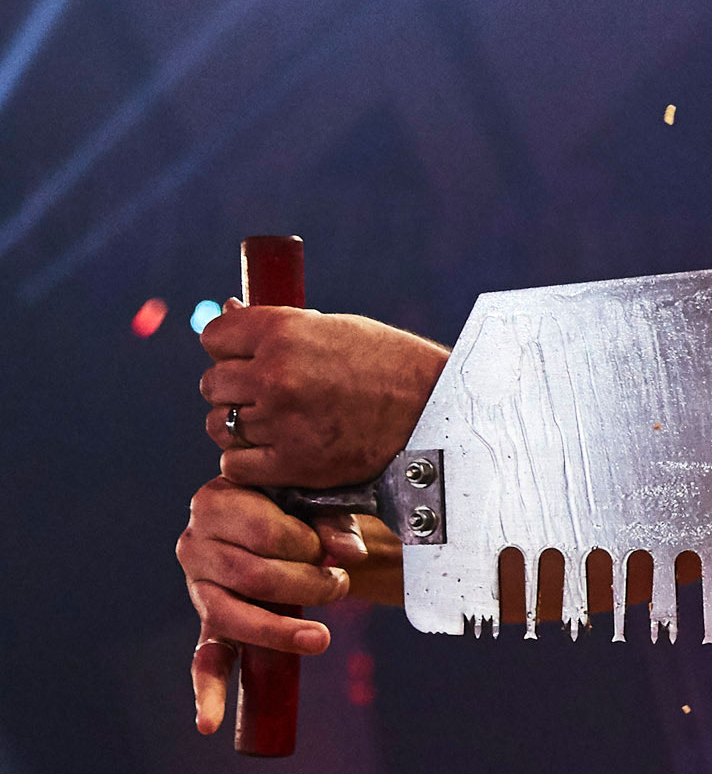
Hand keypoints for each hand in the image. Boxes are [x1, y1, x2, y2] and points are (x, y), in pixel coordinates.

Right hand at [177, 478, 361, 734]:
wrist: (289, 521)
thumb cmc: (304, 508)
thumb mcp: (319, 502)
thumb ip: (334, 522)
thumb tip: (347, 553)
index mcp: (216, 502)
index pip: (266, 535)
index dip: (308, 545)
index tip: (331, 548)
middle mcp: (195, 544)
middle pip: (255, 578)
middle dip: (308, 585)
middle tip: (340, 585)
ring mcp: (199, 588)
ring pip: (234, 617)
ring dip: (281, 631)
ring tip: (320, 638)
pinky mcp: (211, 623)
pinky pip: (206, 660)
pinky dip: (208, 693)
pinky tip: (210, 724)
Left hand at [199, 301, 448, 489]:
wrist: (437, 409)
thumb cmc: (389, 364)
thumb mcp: (334, 328)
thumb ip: (276, 327)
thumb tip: (227, 309)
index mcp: (283, 332)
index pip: (214, 337)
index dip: (230, 348)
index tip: (249, 358)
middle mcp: (276, 375)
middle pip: (213, 384)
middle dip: (236, 389)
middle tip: (269, 395)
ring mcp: (283, 421)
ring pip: (220, 425)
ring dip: (241, 426)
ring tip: (275, 424)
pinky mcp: (295, 463)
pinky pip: (236, 465)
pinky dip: (248, 461)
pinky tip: (274, 451)